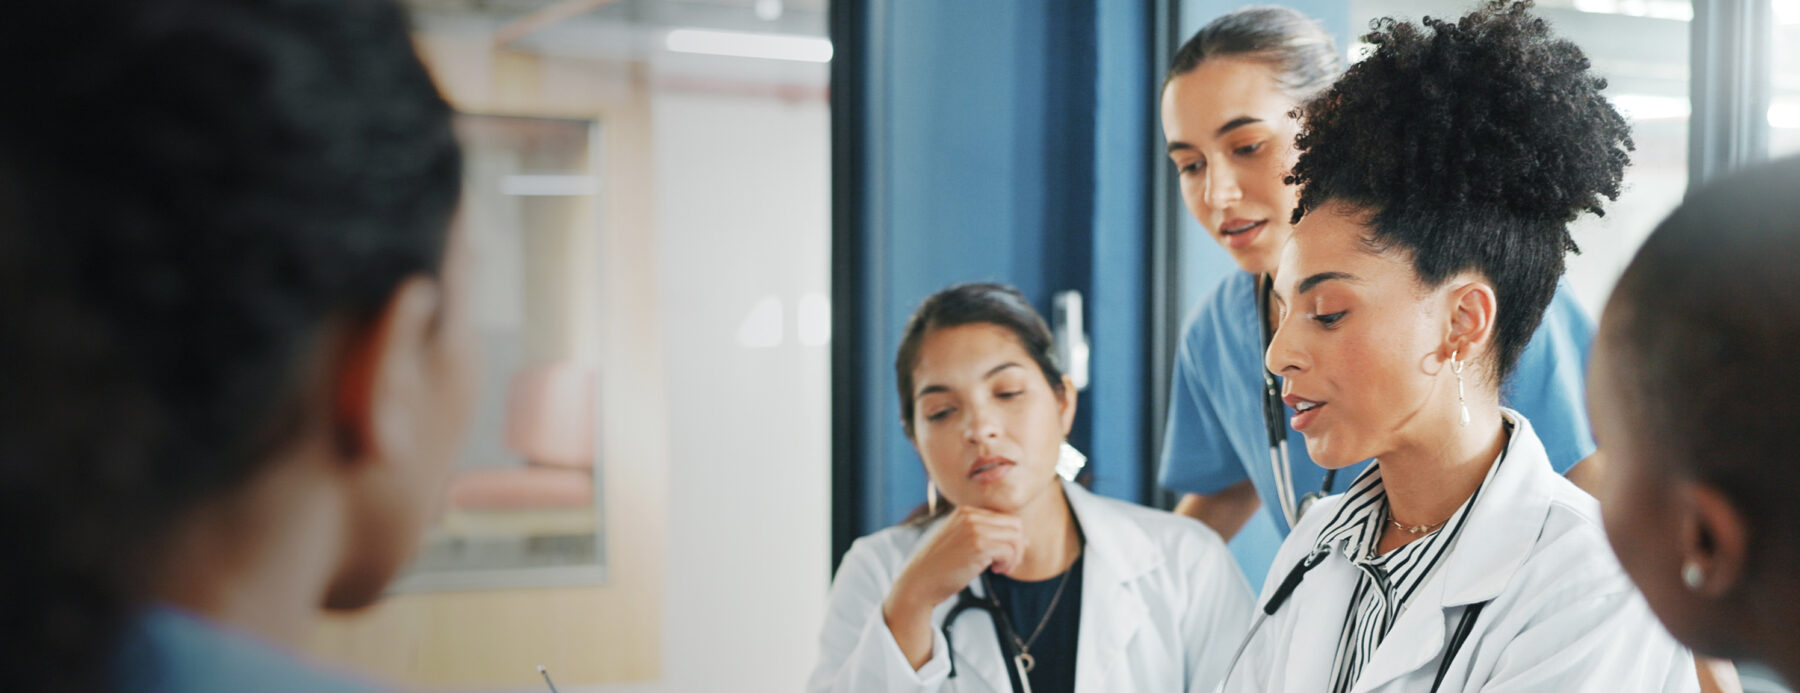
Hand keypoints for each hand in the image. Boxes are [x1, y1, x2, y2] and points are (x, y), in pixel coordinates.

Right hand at [881, 506, 1026, 668]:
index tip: (1004, 557)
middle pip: (1014, 524)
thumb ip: (985, 536)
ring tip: (1001, 569)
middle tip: (1006, 565)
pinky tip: (995, 571)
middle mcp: (970, 515)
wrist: (919, 582)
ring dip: (1014, 556)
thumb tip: (1025, 540)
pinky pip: (1010, 550)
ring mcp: (974, 528)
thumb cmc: (940, 567)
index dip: (1011, 538)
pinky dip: (1008, 563)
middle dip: (1017, 546)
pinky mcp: (978, 545)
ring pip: (1016, 537)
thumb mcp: (960, 542)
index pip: (1004, 518)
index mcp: (965, 511)